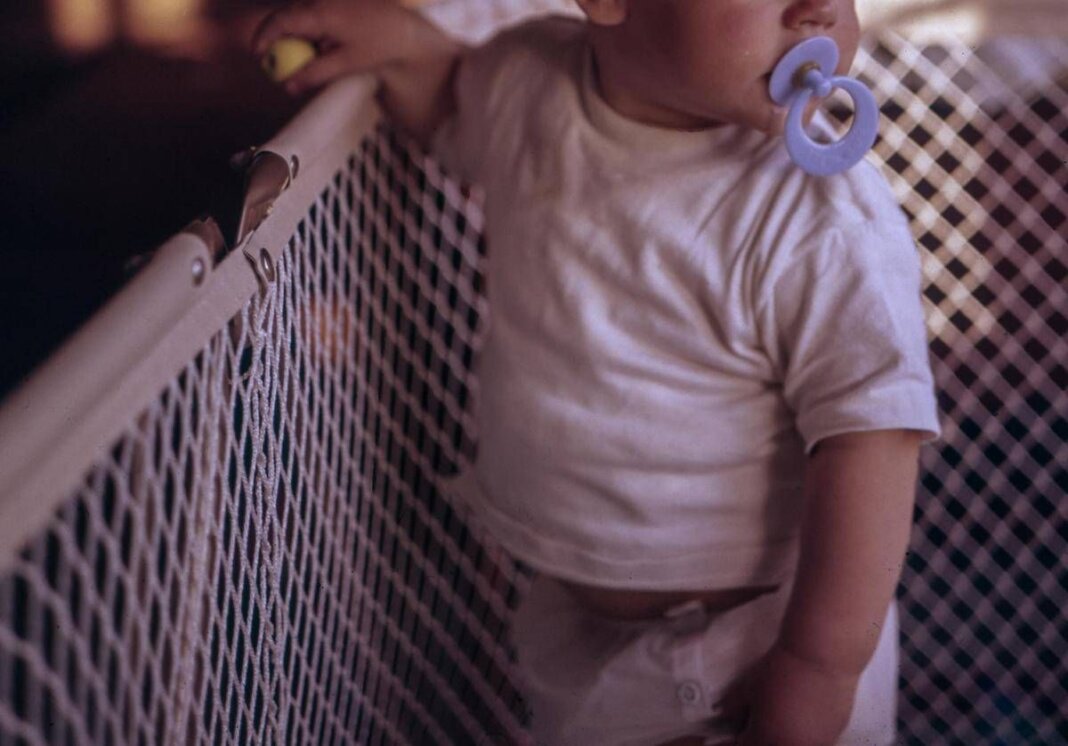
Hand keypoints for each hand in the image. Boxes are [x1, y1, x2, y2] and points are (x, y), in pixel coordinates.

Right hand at [250, 0, 422, 94]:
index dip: (264, 37)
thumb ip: (314, 74)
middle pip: (286, 16)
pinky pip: (312, 13)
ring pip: (299, 15)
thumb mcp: (346, 64)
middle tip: (272, 61)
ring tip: (322, 52)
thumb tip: (287, 86)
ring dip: (298, 35)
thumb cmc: (377, 46)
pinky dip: (312, 30)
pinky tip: (331, 43)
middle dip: (276, 38)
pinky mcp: (332, 0)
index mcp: (322, 12)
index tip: (257, 56)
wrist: (404, 28)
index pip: (282, 21)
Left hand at [719, 644, 859, 745]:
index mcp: (768, 739)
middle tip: (755, 726)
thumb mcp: (749, 686)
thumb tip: (723, 712)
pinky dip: (805, 736)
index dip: (738, 740)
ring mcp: (818, 743)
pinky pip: (815, 742)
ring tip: (780, 723)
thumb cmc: (780, 669)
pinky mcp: (836, 732)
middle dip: (760, 740)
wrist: (821, 656)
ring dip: (784, 740)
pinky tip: (801, 719)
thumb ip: (733, 705)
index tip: (736, 733)